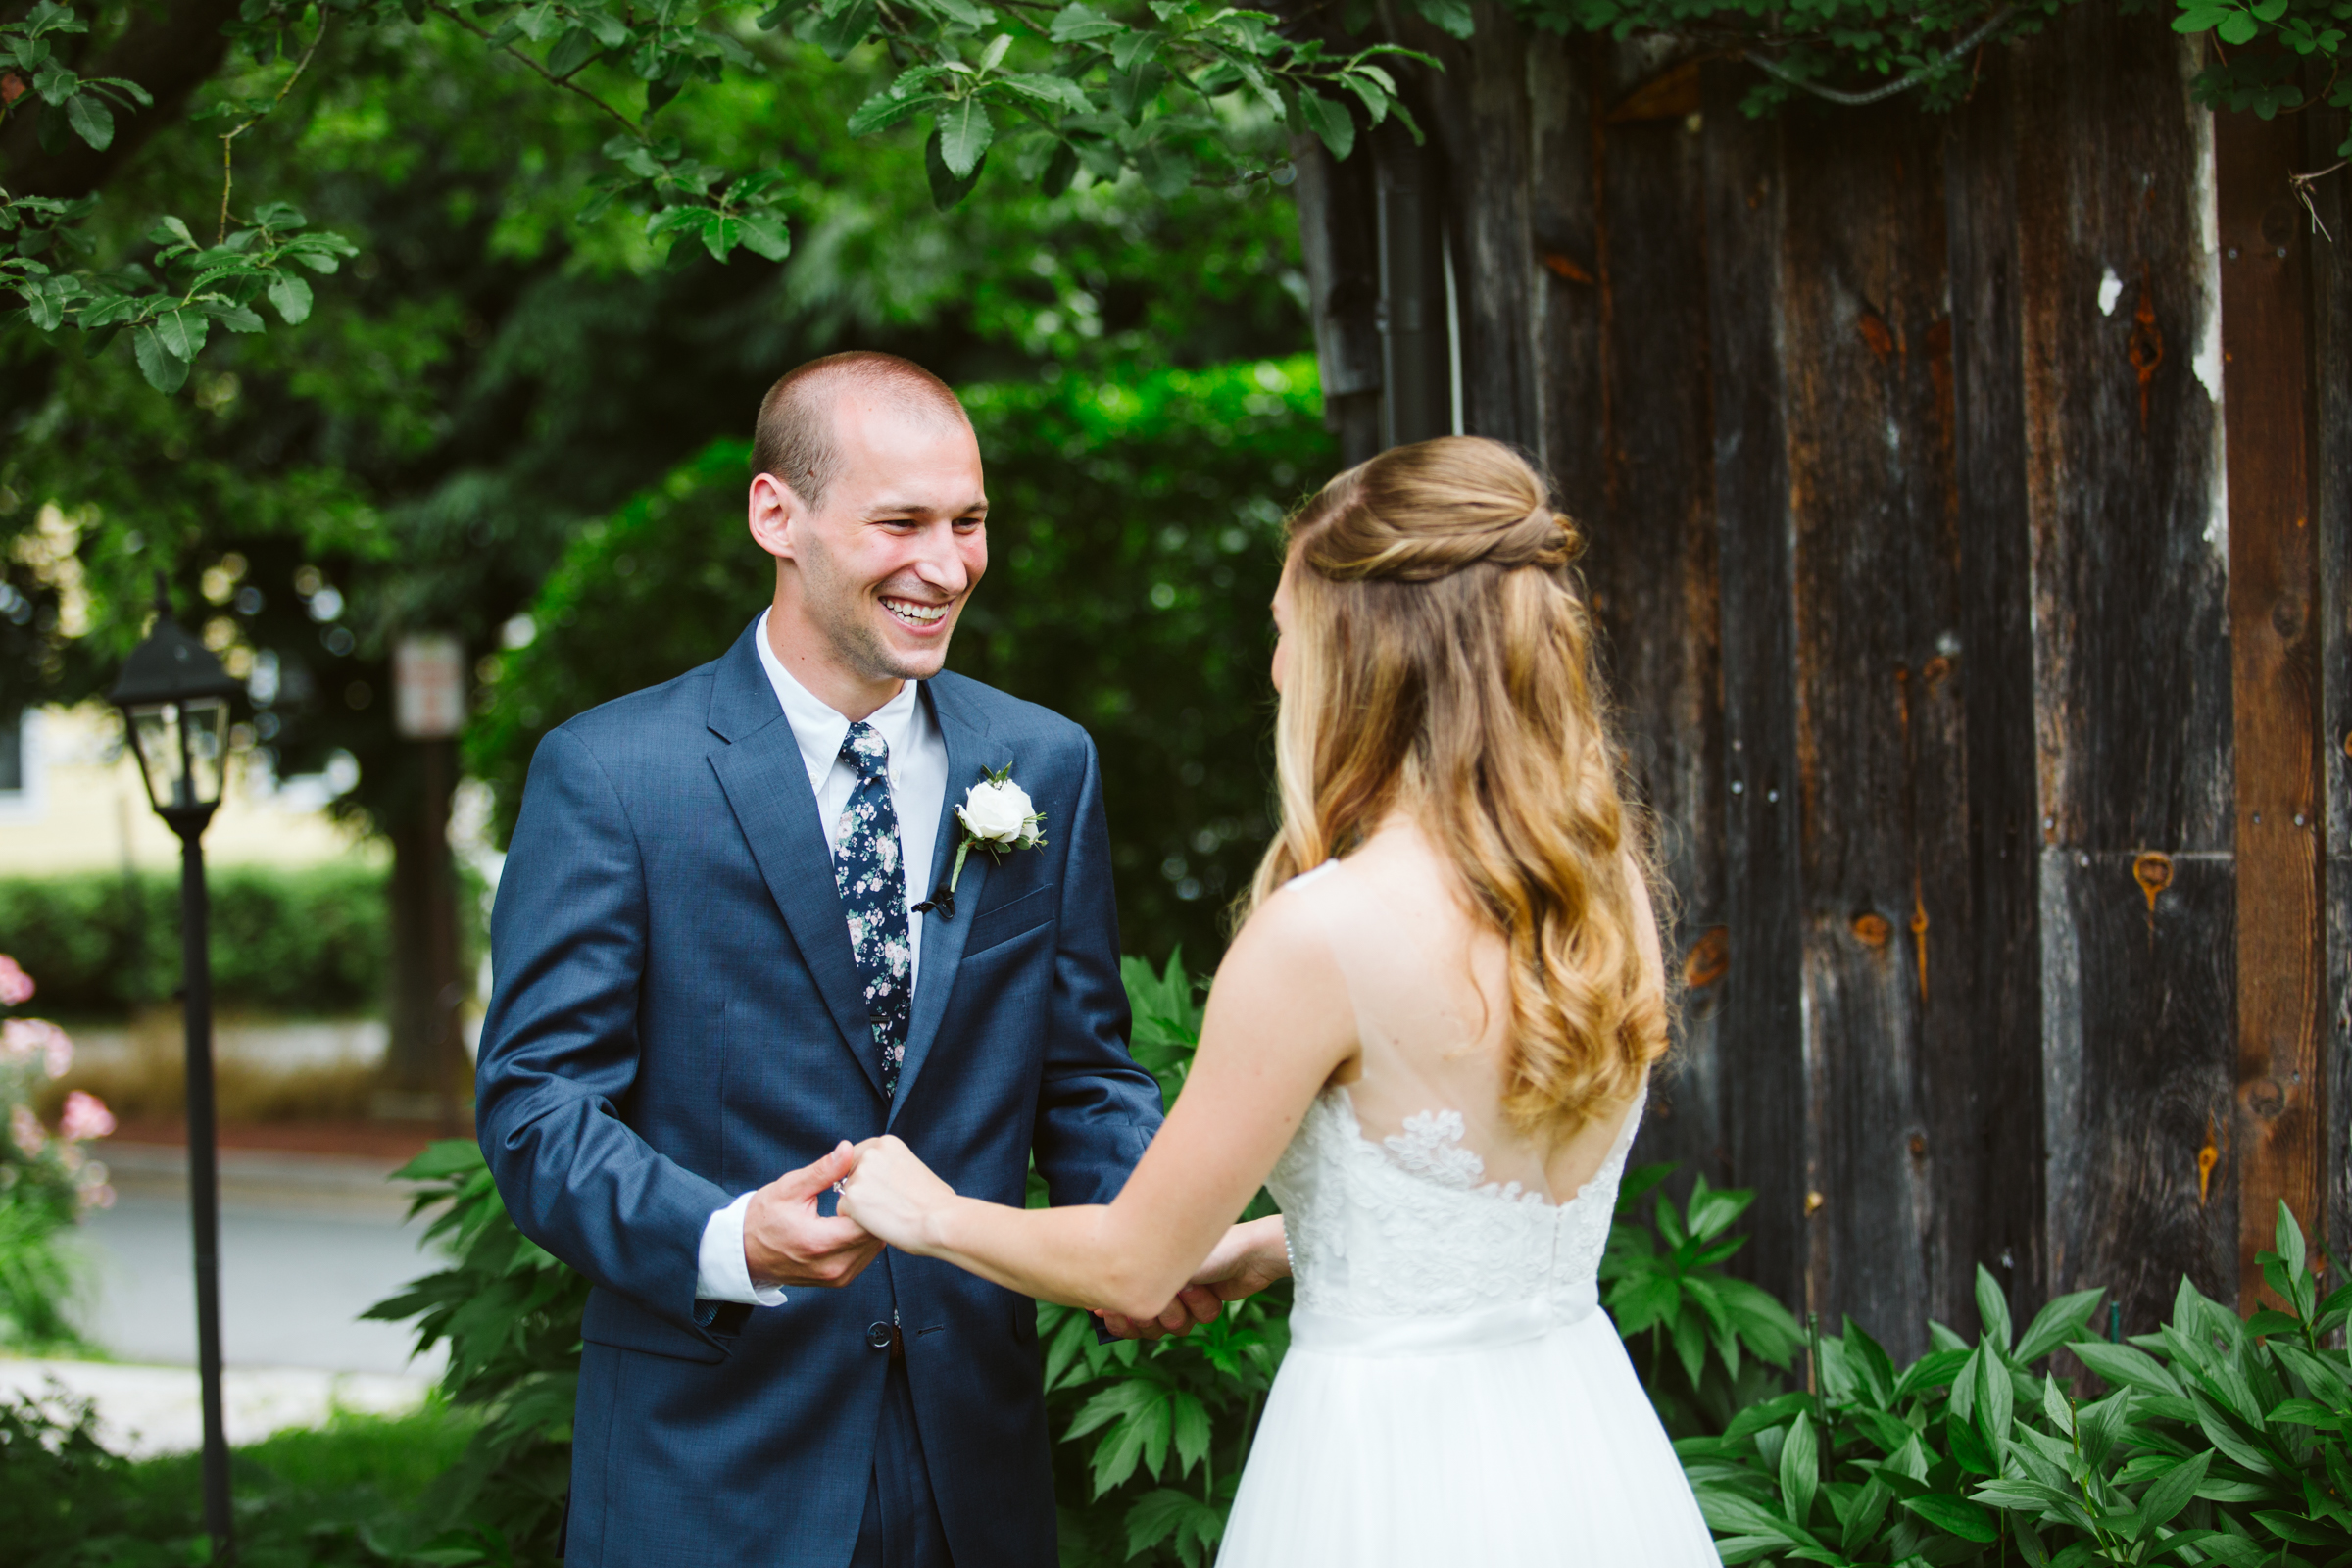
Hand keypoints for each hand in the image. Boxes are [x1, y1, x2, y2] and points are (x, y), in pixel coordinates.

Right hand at [743, 1141, 885, 1288]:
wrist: (744, 1252)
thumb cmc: (763, 1219)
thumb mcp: (789, 1188)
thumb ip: (822, 1171)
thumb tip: (846, 1149)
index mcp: (820, 1243)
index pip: (868, 1223)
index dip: (873, 1200)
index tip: (866, 1184)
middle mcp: (833, 1266)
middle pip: (876, 1235)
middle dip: (874, 1212)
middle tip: (867, 1191)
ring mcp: (837, 1277)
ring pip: (874, 1247)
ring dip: (870, 1226)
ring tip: (858, 1206)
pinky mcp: (838, 1280)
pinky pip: (865, 1256)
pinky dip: (863, 1239)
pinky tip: (852, 1222)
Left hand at [836, 1134, 956, 1254]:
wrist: (940, 1219)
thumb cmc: (936, 1201)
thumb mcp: (914, 1167)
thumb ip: (892, 1166)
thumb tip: (885, 1177)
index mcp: (886, 1143)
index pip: (859, 1159)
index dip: (870, 1178)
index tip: (886, 1189)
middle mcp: (869, 1154)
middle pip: (850, 1176)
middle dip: (863, 1192)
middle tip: (891, 1204)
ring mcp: (859, 1175)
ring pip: (846, 1196)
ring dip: (861, 1208)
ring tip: (890, 1213)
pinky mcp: (851, 1198)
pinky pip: (844, 1213)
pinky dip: (857, 1222)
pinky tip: (881, 1222)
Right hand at [1096, 1217, 1287, 1337]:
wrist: (1247, 1251)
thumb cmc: (1203, 1248)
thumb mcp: (1160, 1265)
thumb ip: (1130, 1287)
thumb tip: (1095, 1310)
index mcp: (1144, 1267)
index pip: (1120, 1306)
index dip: (1117, 1317)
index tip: (1110, 1313)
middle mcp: (1161, 1282)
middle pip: (1144, 1324)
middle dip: (1152, 1317)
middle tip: (1159, 1303)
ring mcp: (1183, 1295)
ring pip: (1171, 1327)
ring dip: (1181, 1310)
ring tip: (1190, 1288)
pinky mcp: (1203, 1304)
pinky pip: (1194, 1323)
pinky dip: (1201, 1309)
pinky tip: (1207, 1290)